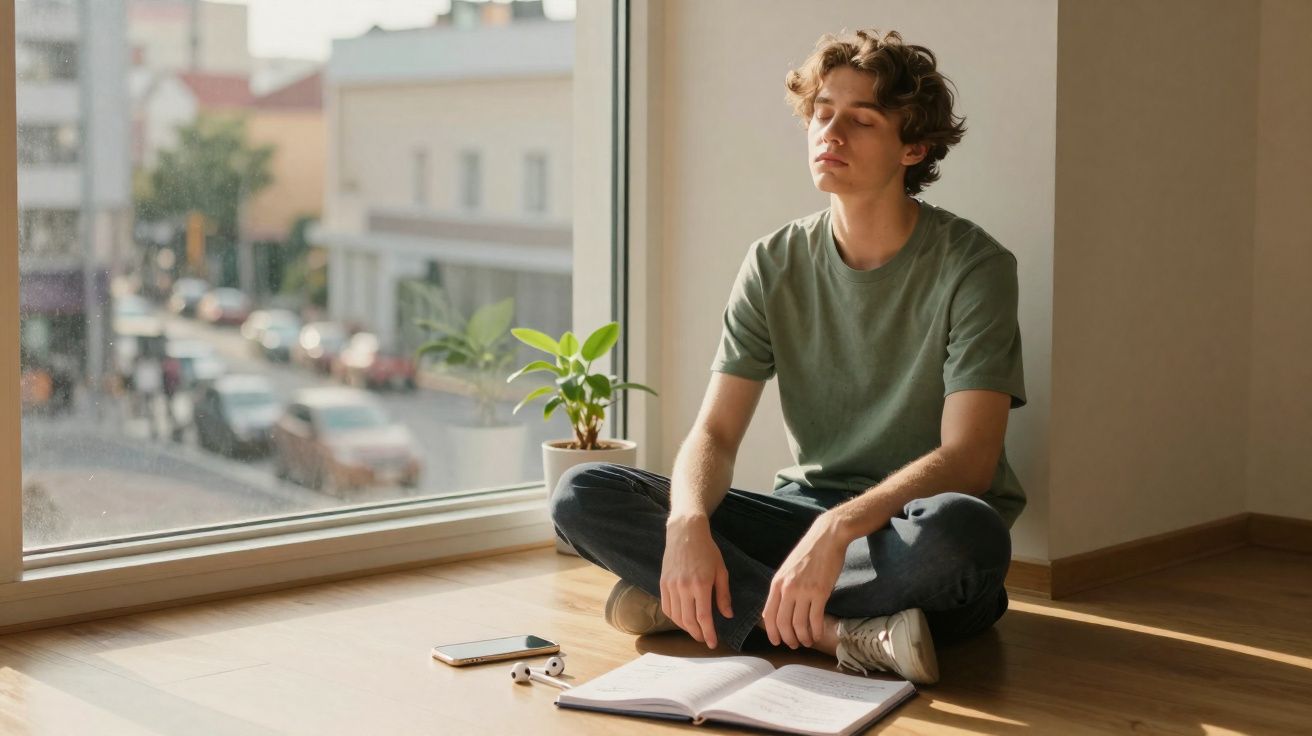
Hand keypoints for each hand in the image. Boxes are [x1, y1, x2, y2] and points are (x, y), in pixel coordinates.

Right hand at [661, 515, 733, 648]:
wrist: (685, 533)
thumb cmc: (707, 551)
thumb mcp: (721, 571)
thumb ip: (723, 595)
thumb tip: (727, 615)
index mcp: (701, 584)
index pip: (703, 617)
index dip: (708, 633)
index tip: (712, 643)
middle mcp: (684, 587)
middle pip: (688, 620)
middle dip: (697, 633)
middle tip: (704, 639)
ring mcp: (671, 586)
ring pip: (676, 617)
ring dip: (686, 628)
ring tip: (695, 630)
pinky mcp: (663, 583)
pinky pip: (667, 607)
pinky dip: (674, 617)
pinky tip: (683, 619)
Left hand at [762, 514, 849, 648]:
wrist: (827, 538)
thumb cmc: (808, 553)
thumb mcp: (788, 569)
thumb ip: (783, 588)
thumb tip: (780, 609)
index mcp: (777, 583)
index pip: (768, 615)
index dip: (772, 632)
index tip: (777, 641)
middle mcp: (788, 588)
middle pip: (782, 623)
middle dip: (788, 639)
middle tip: (794, 645)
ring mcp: (804, 591)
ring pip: (799, 624)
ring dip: (803, 638)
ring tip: (807, 641)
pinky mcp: (820, 592)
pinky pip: (815, 619)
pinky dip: (815, 631)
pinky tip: (817, 634)